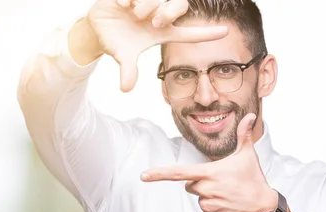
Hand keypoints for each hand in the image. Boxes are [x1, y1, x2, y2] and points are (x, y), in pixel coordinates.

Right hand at [84, 0, 227, 91]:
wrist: (99, 27)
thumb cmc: (119, 41)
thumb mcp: (124, 56)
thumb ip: (128, 71)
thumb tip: (126, 89)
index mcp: (163, 32)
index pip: (190, 34)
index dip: (207, 34)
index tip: (226, 32)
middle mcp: (159, 15)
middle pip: (180, 6)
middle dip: (168, 13)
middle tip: (155, 23)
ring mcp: (147, 2)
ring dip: (145, 7)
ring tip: (132, 15)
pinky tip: (121, 5)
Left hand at [140, 114, 277, 211]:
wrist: (264, 209)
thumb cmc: (254, 180)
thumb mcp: (248, 156)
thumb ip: (244, 135)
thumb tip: (252, 116)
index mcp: (211, 174)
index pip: (180, 173)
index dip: (160, 174)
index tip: (144, 176)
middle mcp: (207, 191)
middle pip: (192, 186)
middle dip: (203, 185)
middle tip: (223, 184)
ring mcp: (209, 207)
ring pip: (201, 202)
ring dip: (211, 199)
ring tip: (229, 198)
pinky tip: (228, 209)